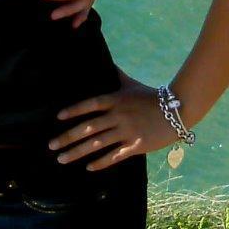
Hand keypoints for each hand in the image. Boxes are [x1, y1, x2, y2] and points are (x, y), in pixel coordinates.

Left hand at [51, 74, 178, 169]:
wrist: (176, 110)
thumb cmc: (151, 96)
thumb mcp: (131, 84)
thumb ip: (116, 76)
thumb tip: (105, 61)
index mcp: (116, 100)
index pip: (90, 104)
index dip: (74, 110)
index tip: (58, 118)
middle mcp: (118, 116)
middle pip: (89, 127)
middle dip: (68, 137)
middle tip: (51, 145)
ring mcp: (127, 131)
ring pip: (98, 143)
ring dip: (78, 152)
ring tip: (62, 158)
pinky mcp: (136, 146)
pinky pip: (115, 155)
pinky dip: (101, 162)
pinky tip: (88, 167)